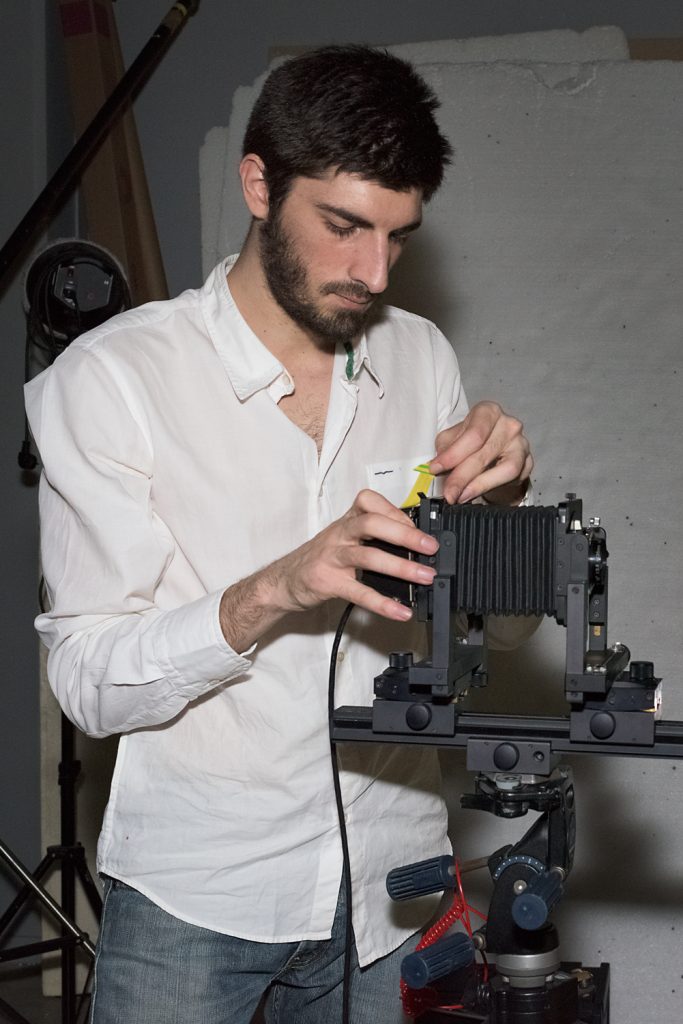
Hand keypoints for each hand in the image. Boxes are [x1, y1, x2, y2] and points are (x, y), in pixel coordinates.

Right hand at [271, 489, 437, 620]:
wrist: (283, 581)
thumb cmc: (320, 559)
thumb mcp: (344, 539)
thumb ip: (373, 538)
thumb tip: (414, 547)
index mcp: (346, 521)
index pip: (369, 502)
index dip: (395, 511)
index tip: (417, 526)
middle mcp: (339, 535)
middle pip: (371, 524)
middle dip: (404, 534)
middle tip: (430, 547)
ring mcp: (332, 558)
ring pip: (368, 556)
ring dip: (400, 567)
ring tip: (424, 577)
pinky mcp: (328, 583)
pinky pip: (358, 592)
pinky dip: (382, 603)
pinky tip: (400, 611)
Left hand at [428, 401, 532, 504]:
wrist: (495, 454)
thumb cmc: (472, 443)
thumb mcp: (453, 439)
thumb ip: (446, 450)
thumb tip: (437, 467)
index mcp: (488, 412)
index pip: (473, 434)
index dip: (453, 454)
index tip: (436, 469)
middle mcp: (508, 424)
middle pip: (483, 452)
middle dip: (461, 476)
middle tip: (448, 492)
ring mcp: (521, 443)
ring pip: (503, 468)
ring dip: (478, 485)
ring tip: (460, 496)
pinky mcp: (528, 463)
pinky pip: (512, 478)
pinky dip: (489, 488)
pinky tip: (473, 494)